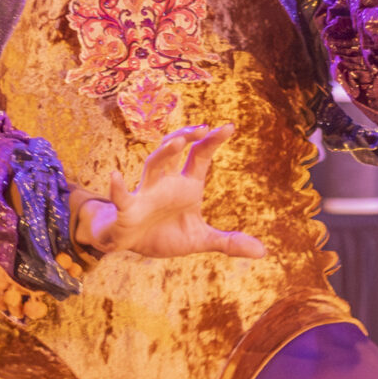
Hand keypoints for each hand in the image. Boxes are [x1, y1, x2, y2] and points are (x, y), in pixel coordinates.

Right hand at [73, 124, 267, 262]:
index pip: (200, 156)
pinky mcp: (127, 210)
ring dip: (164, 153)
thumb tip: (262, 252)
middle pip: (175, 151)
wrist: (131, 245)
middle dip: (187, 136)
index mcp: (186, 185)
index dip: (213, 141)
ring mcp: (146, 193)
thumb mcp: (200, 239)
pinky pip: (122, 197)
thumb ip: (228, 242)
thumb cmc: (164, 233)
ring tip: (177, 142)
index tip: (230, 127)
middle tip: (202, 128)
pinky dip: (117, 188)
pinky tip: (115, 176)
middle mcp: (166, 183)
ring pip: (153, 166)